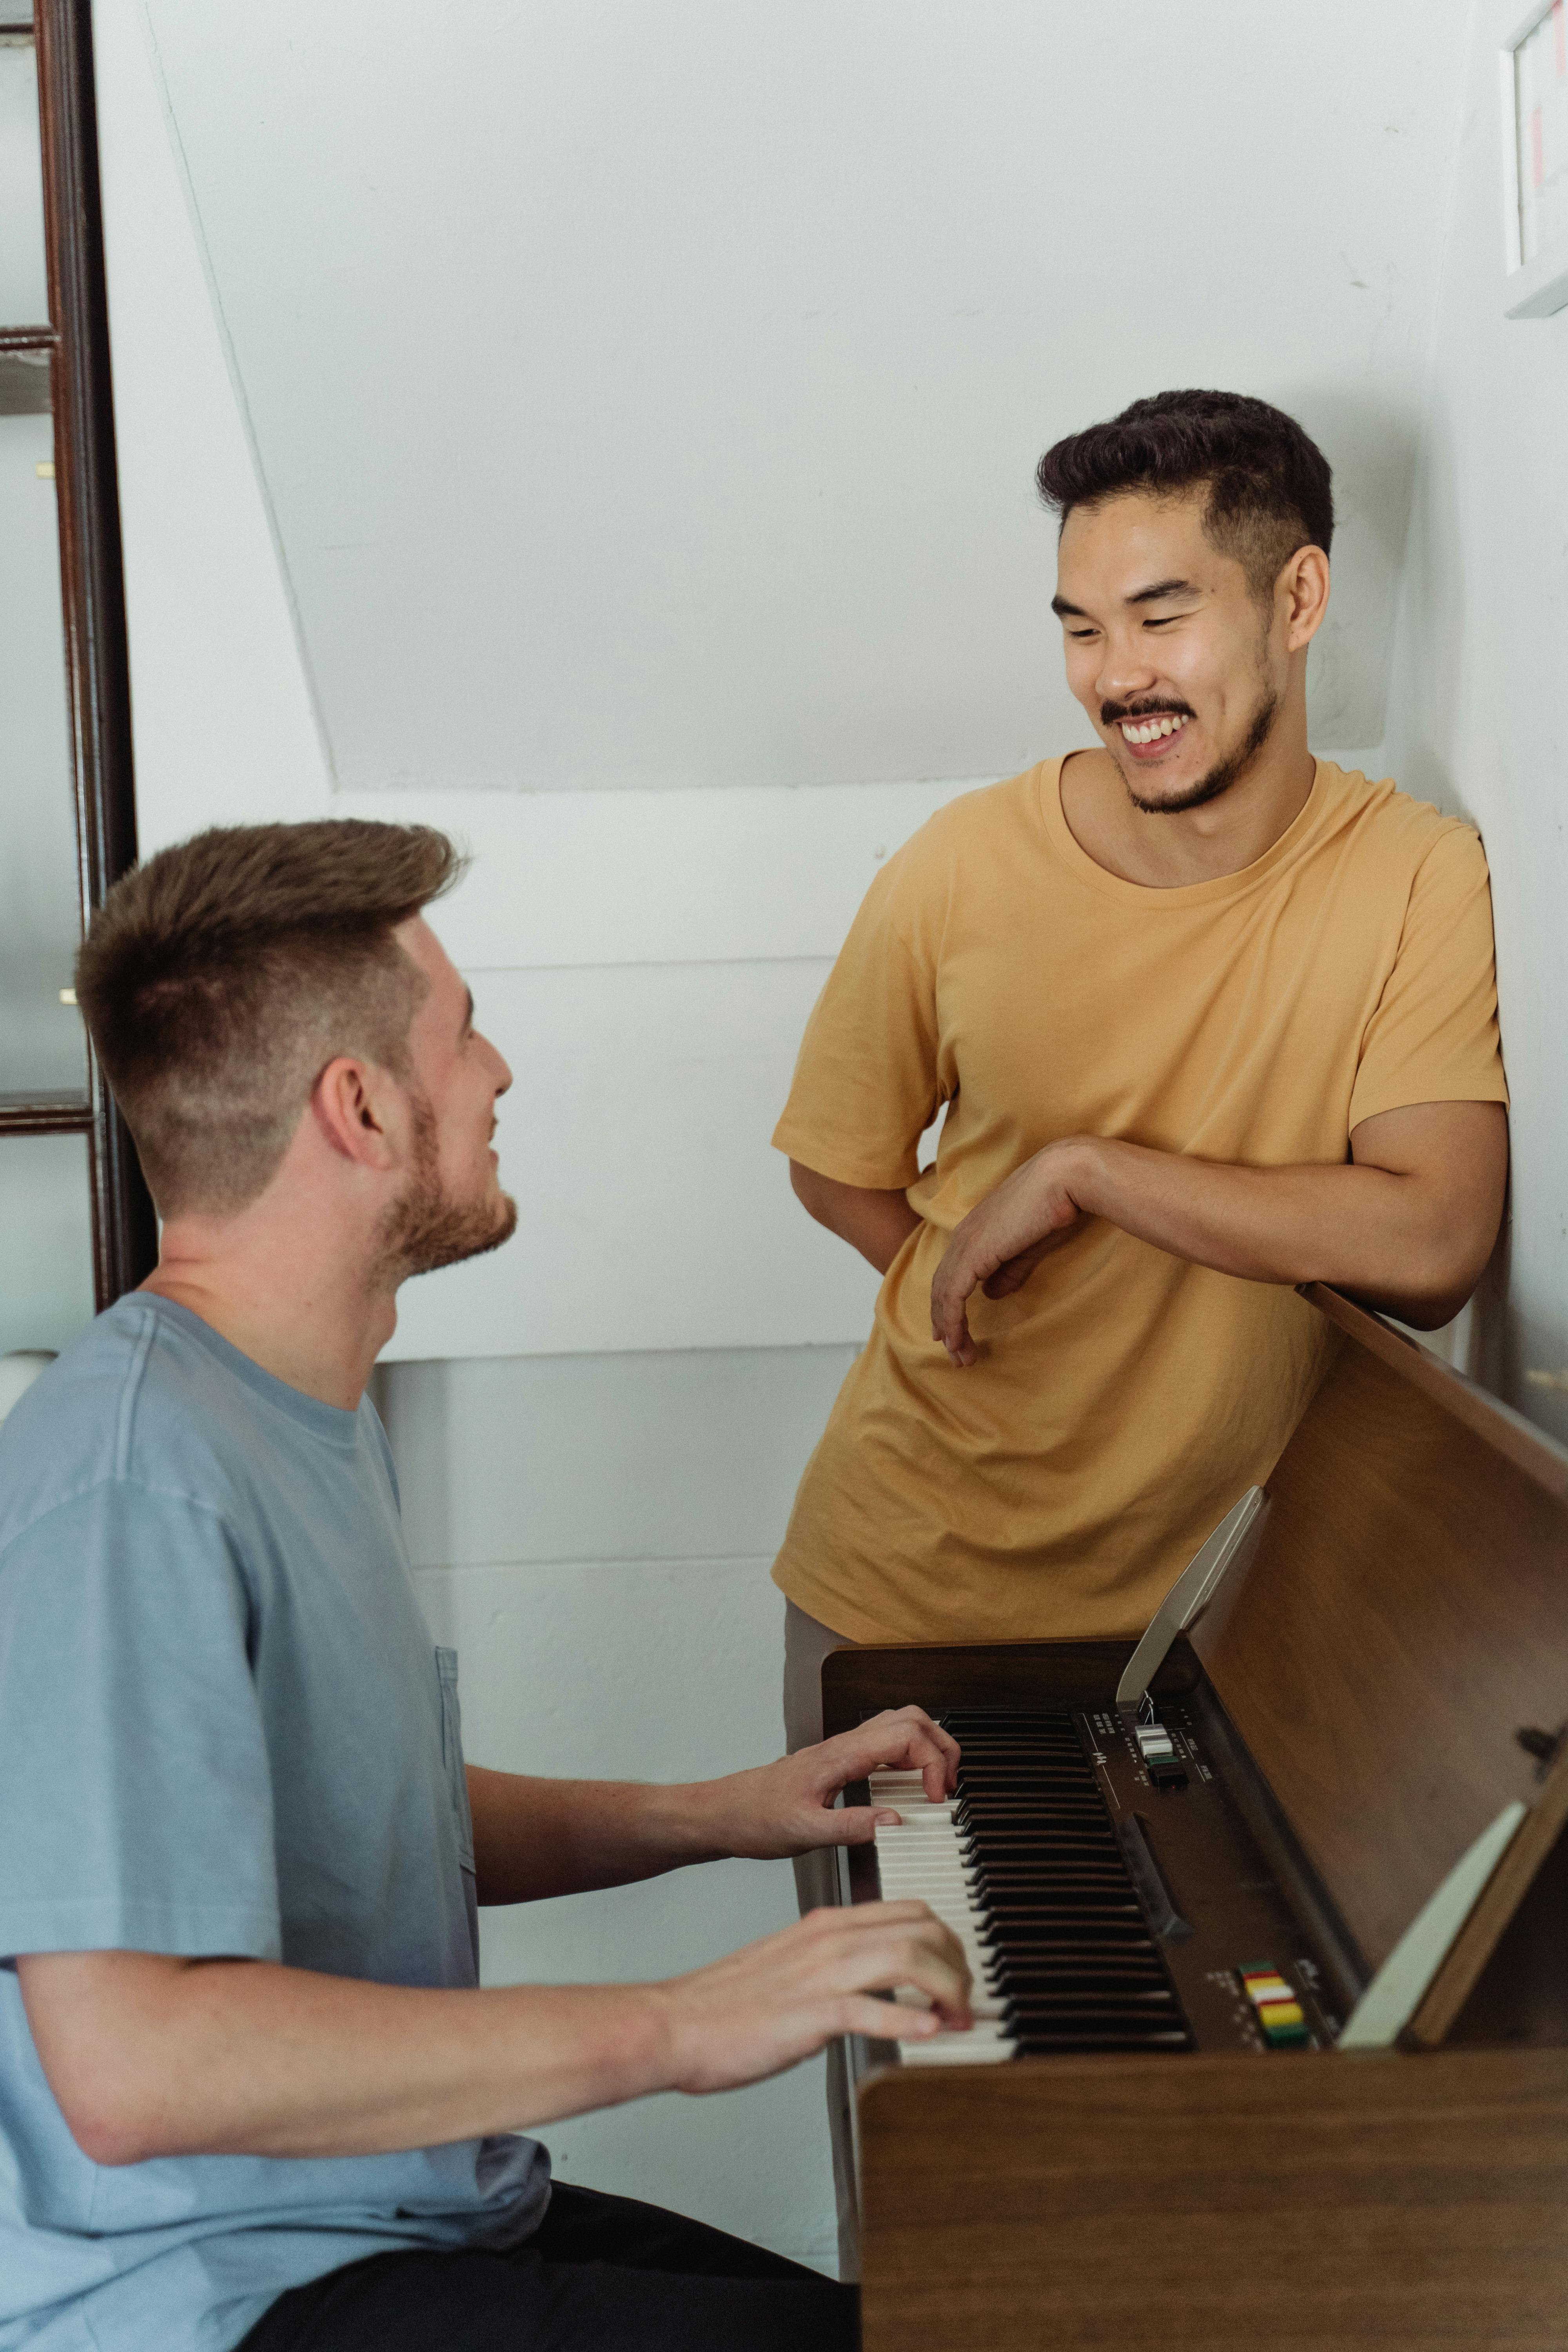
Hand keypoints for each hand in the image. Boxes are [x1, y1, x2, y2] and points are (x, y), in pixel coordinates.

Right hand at [656, 1901, 973, 2093]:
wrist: (673, 2023)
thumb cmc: (724, 2006)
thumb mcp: (787, 1969)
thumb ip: (830, 1972)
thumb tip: (867, 1997)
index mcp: (825, 1925)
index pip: (909, 1912)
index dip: (947, 1942)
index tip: (958, 1975)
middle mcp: (829, 1940)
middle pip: (922, 1927)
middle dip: (959, 1963)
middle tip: (966, 2000)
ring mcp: (820, 1973)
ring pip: (909, 1957)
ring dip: (947, 1989)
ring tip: (958, 2019)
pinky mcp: (809, 2013)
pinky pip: (872, 2008)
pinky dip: (909, 2020)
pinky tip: (928, 2033)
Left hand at [705, 1707, 960, 1860]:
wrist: (724, 1813)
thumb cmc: (756, 1818)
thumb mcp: (805, 1833)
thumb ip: (852, 1827)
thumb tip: (895, 1822)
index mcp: (841, 1756)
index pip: (906, 1735)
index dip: (934, 1763)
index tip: (937, 1799)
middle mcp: (845, 1745)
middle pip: (911, 1718)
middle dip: (942, 1746)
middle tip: (948, 1787)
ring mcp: (843, 1750)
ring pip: (899, 1724)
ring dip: (927, 1747)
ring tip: (937, 1784)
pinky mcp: (839, 1761)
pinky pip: (885, 1743)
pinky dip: (909, 1756)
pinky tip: (908, 1786)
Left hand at [930, 1137, 1098, 1364]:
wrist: (1067, 1177)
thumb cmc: (1058, 1204)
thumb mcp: (1031, 1245)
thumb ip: (1010, 1269)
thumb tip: (993, 1294)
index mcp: (977, 1230)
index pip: (953, 1273)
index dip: (949, 1304)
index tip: (952, 1332)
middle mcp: (965, 1235)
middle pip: (943, 1286)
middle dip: (946, 1323)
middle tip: (956, 1353)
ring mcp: (968, 1242)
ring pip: (944, 1294)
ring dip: (950, 1328)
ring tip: (959, 1356)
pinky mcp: (975, 1252)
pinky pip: (954, 1294)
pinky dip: (952, 1319)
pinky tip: (955, 1339)